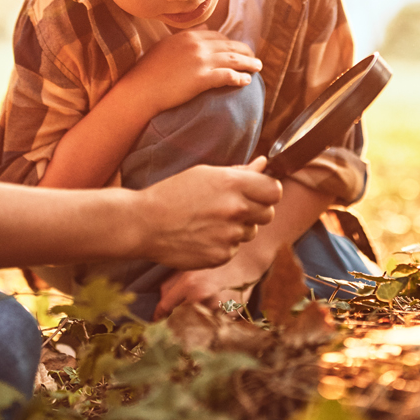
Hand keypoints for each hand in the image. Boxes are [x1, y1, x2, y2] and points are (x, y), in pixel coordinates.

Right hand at [118, 29, 261, 117]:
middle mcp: (197, 45)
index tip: (237, 48)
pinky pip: (228, 76)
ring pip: (232, 59)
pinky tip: (246, 81)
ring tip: (257, 67)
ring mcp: (200, 61)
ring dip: (248, 63)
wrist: (140, 90)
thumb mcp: (166, 46)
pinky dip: (239, 77)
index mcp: (188, 36)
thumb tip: (203, 27)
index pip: (216, 36)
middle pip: (229, 46)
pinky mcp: (202, 79)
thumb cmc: (148, 71)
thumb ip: (185, 38)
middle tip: (254, 56)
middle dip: (244, 51)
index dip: (229, 42)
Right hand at [133, 158, 280, 269]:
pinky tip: (202, 236)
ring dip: (238, 228)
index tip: (258, 193)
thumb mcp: (205, 173)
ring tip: (210, 221)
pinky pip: (234, 249)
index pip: (275, 191)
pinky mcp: (221, 256)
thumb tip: (263, 163)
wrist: (144, 224)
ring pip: (251, 232)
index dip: (268, 192)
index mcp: (232, 184)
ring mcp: (229, 235)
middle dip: (255, 210)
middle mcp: (235, 209)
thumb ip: (239, 172)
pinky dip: (222, 244)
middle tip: (232, 208)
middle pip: (268, 213)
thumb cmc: (173, 193)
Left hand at [155, 243, 271, 317]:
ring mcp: (219, 310)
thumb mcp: (188, 265)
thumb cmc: (214, 259)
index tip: (156, 318)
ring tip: (198, 310)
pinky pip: (214, 324)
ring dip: (194, 321)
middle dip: (175, 318)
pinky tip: (214, 308)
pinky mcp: (231, 316)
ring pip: (196, 324)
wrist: (247, 259)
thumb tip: (161, 303)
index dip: (159, 314)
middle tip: (176, 315)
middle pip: (179, 320)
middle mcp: (203, 299)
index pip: (165, 308)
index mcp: (190, 284)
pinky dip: (211, 320)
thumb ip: (170, 283)